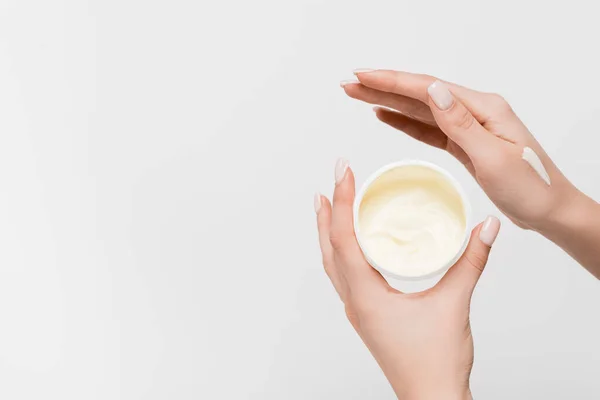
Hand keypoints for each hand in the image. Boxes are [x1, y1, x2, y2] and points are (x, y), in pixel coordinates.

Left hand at [314, 160, 500, 399]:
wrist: (432, 399)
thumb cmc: (437, 362)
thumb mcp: (455, 304)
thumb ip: (472, 262)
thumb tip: (486, 226)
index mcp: (366, 296)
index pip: (345, 239)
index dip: (343, 202)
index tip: (344, 172)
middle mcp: (355, 301)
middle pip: (329, 248)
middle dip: (328, 212)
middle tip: (332, 180)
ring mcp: (358, 309)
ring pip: (332, 263)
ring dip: (328, 232)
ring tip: (329, 204)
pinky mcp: (367, 314)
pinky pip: (344, 275)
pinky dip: (341, 252)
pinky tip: (352, 245)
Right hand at [342, 70, 578, 229]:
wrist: (548, 209)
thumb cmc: (530, 186)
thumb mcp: (493, 157)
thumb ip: (460, 123)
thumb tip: (434, 90)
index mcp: (482, 108)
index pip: (428, 88)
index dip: (392, 81)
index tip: (363, 76)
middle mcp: (473, 111)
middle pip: (419, 94)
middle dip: (382, 87)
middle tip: (350, 84)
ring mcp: (467, 126)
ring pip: (419, 110)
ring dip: (388, 101)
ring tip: (358, 95)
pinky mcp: (463, 143)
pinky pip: (427, 129)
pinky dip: (404, 122)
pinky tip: (385, 115)